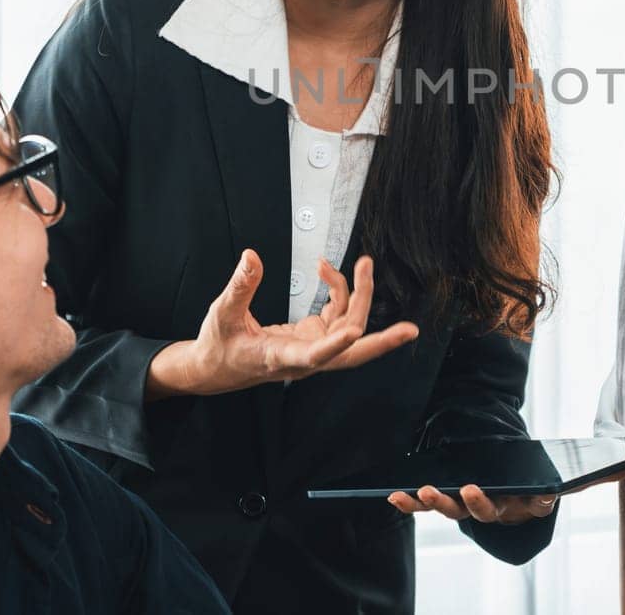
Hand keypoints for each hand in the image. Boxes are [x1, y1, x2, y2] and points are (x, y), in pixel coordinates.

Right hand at [146, 250, 417, 397]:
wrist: (216, 369)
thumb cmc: (219, 346)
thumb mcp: (221, 314)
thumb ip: (240, 286)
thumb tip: (252, 256)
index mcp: (280, 356)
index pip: (313, 356)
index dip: (335, 346)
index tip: (354, 334)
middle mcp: (304, 358)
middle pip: (352, 352)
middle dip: (382, 340)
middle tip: (409, 329)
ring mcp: (311, 348)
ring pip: (350, 327)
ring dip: (360, 296)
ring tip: (361, 264)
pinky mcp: (312, 339)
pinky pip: (337, 315)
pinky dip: (339, 291)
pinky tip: (327, 271)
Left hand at [386, 463, 624, 524]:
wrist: (518, 485)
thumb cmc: (547, 479)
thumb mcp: (576, 475)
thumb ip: (608, 472)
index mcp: (527, 504)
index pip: (524, 507)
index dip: (515, 502)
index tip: (508, 491)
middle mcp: (498, 510)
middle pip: (482, 511)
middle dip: (471, 502)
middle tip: (465, 488)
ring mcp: (471, 507)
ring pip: (452, 509)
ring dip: (436, 502)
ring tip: (424, 489)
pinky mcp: (450, 499)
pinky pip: (427, 506)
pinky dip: (410, 503)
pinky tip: (394, 495)